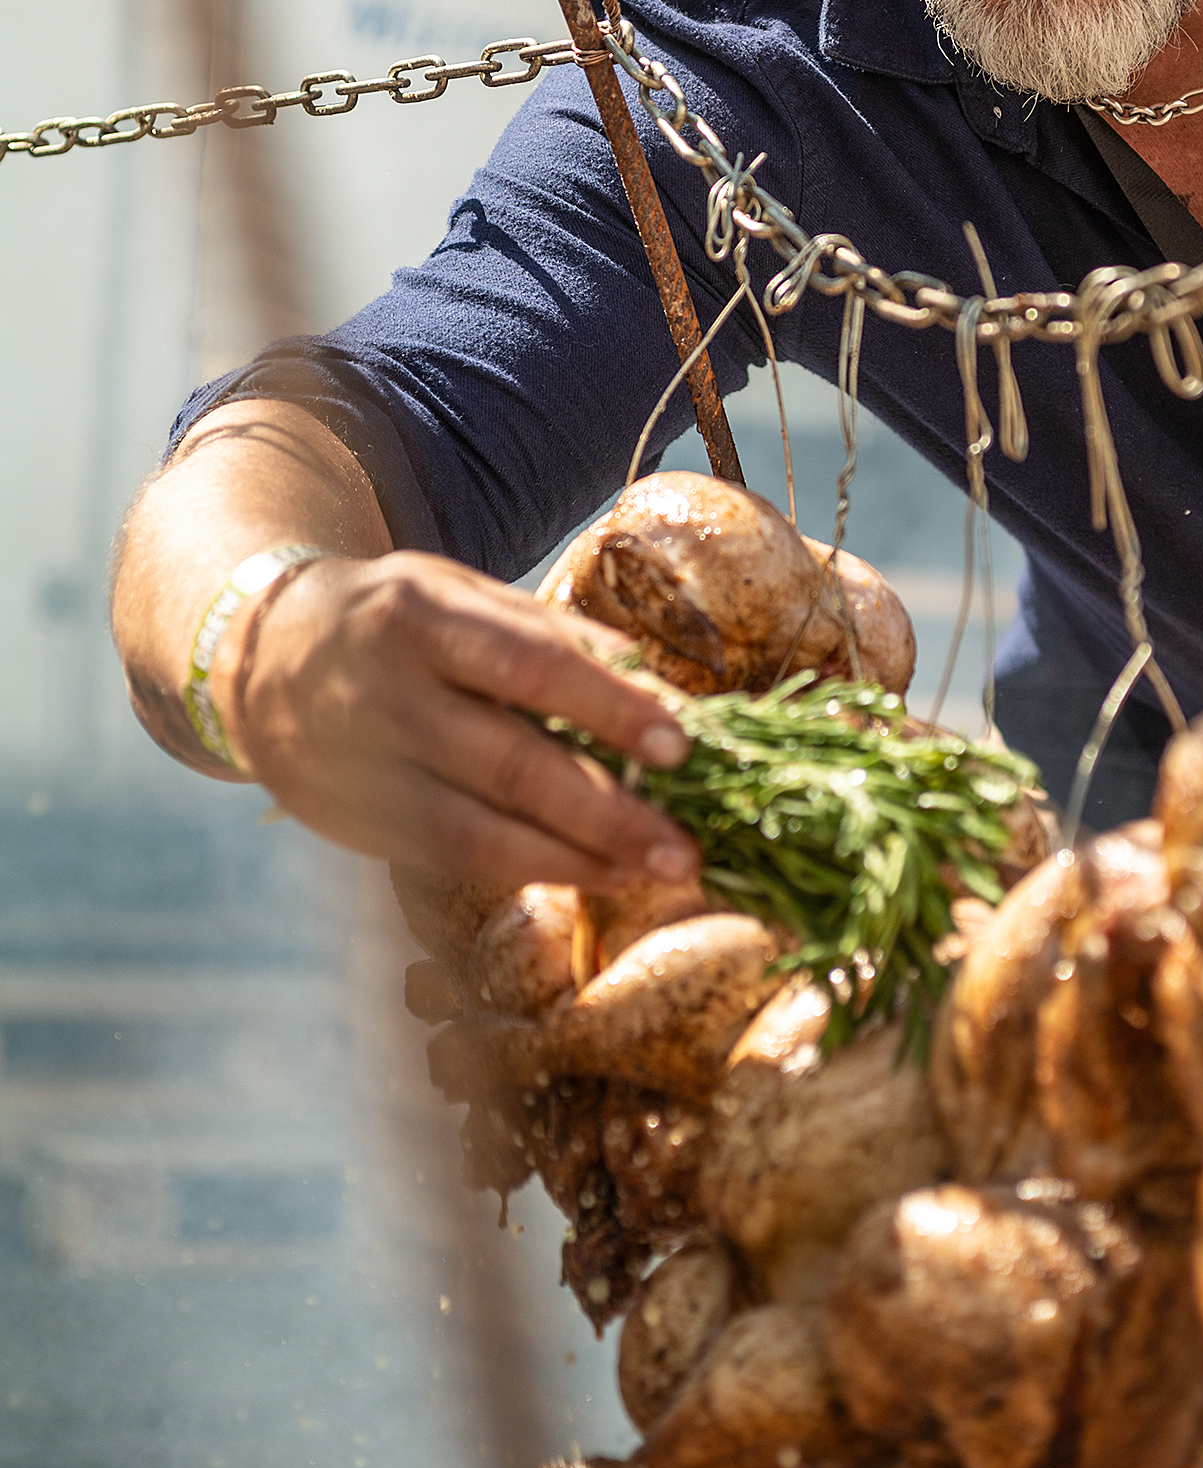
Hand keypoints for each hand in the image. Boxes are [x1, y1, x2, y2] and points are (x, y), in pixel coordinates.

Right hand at [224, 549, 698, 890]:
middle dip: (605, 813)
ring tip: (648, 872)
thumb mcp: (458, 594)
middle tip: (682, 849)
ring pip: (478, 832)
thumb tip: (655, 682)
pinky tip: (587, 873)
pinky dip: (526, 870)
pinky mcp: (358, 823)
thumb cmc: (392, 620)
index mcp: (421, 616)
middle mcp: (388, 695)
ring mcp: (367, 769)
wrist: (256, 655)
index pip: (529, 666)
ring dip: (575, 859)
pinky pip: (450, 859)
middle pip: (509, 764)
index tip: (680, 745)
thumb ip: (548, 634)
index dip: (608, 708)